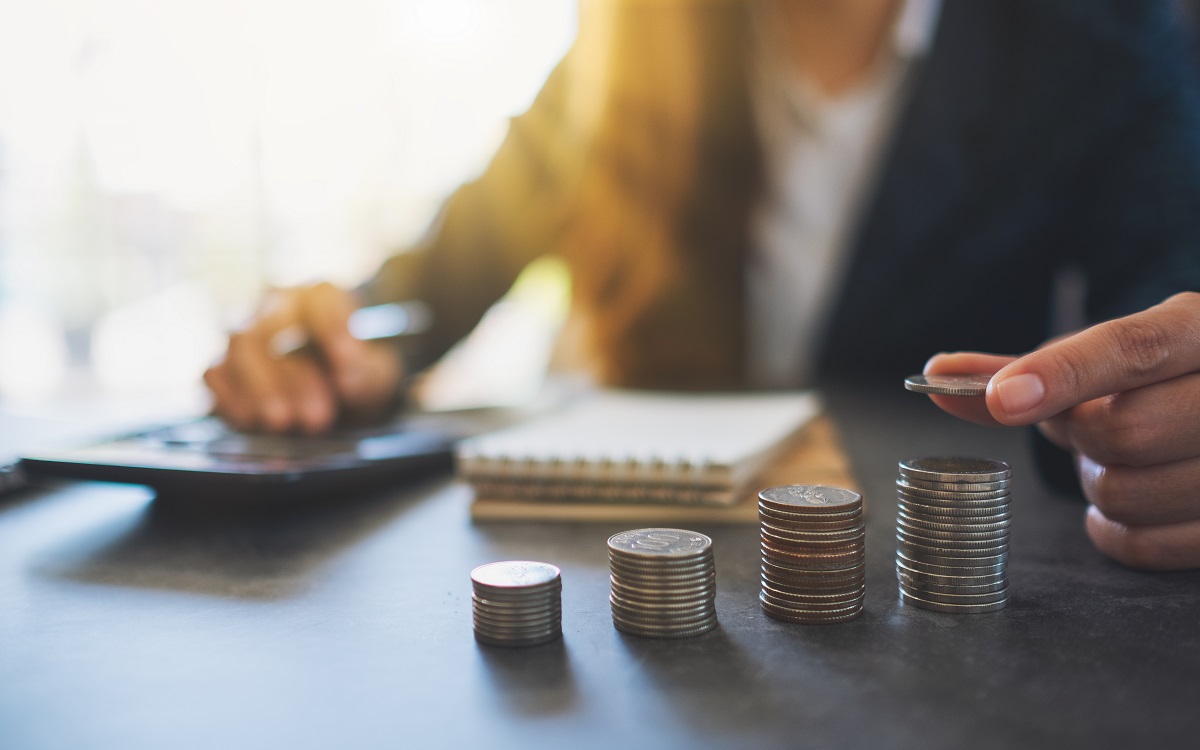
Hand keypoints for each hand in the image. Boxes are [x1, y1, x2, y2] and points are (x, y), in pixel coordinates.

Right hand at [204, 283, 403, 433]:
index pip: (322, 297)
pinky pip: (215, 373)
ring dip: (259, 389)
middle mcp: (278, 305)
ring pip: (239, 347)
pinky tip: (253, 421)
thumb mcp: (376, 374)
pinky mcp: (224, 365)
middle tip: (318, 417)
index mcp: (322, 297)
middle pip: (272, 327)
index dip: (334, 328)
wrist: (334, 391)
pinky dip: (231, 397)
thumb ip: (365, 372)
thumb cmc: (356, 374)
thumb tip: (346, 381)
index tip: (349, 365)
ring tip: (283, 423)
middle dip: (292, 377)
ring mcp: (246, 331)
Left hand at [924, 292, 1199, 570]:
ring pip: (1131, 493)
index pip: (1132, 348)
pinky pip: (1152, 546)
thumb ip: (1022, 369)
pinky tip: (1121, 511)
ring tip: (1119, 463)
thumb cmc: (1161, 383)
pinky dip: (1114, 534)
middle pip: (1123, 431)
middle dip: (1080, 440)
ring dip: (1097, 487)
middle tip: (1088, 431)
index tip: (1003, 400)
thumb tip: (935, 376)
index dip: (1061, 374)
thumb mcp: (1108, 360)